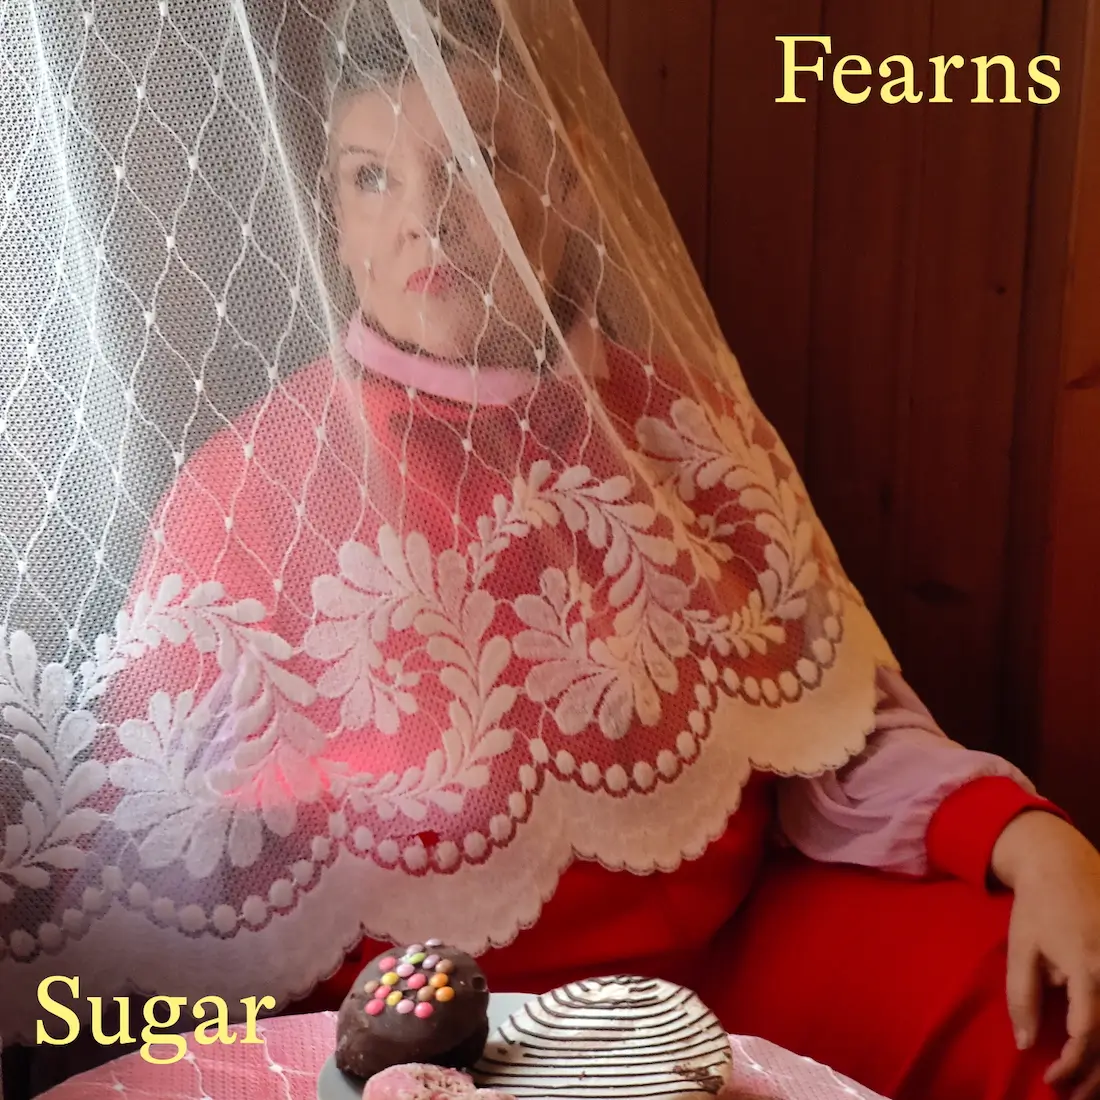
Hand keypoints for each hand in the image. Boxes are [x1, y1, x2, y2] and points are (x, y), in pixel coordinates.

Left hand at [992, 811, 1099, 1097]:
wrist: (1063, 862)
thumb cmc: (1037, 906)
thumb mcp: (1021, 948)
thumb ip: (1022, 997)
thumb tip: (1025, 1044)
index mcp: (1086, 968)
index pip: (1086, 1035)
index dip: (1071, 1066)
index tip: (1052, 1081)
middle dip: (1097, 1077)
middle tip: (1074, 1097)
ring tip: (1091, 1088)